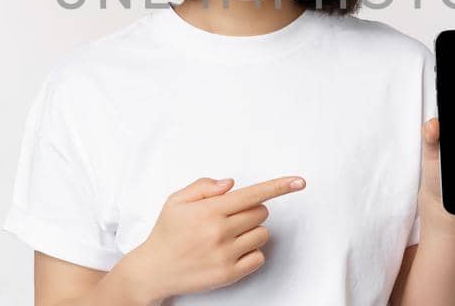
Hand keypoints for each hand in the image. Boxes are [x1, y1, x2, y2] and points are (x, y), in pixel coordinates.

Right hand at [116, 175, 306, 301]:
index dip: (279, 186)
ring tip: (229, 235)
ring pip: (262, 234)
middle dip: (251, 210)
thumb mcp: (177, 200)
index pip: (253, 194)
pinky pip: (259, 257)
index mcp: (209, 210)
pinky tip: (233, 250)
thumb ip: (204, 186)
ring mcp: (226, 254)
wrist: (154, 270)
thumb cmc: (167, 232)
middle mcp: (220, 232)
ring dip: (252, 231)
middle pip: (261, 212)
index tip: (300, 182)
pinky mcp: (229, 274)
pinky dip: (251, 252)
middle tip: (230, 216)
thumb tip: (231, 184)